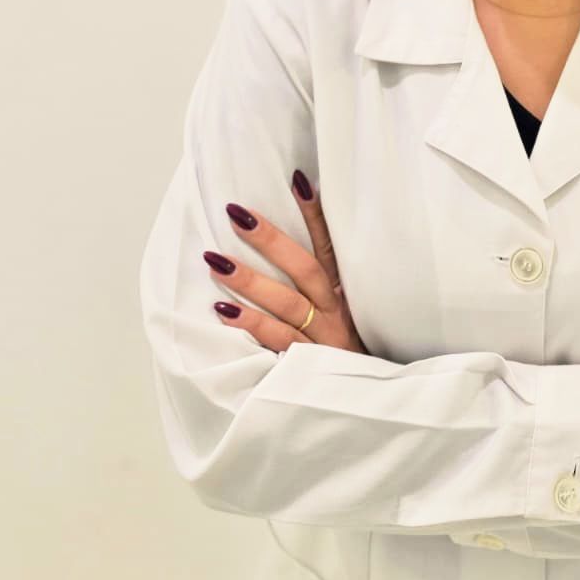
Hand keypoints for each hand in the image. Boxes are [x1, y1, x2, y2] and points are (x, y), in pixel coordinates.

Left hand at [205, 174, 366, 353]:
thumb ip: (321, 278)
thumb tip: (292, 235)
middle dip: (271, 241)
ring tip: (216, 260)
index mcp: (344, 291)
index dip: (316, 214)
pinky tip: (224, 311)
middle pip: (305, 270)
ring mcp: (322, 337)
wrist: (363, 399)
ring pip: (288, 303)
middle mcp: (335, 310)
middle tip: (237, 215)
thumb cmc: (345, 347)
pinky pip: (277, 340)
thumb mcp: (343, 309)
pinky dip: (252, 324)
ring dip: (251, 281)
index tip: (296, 181)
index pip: (330, 246)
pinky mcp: (307, 363)